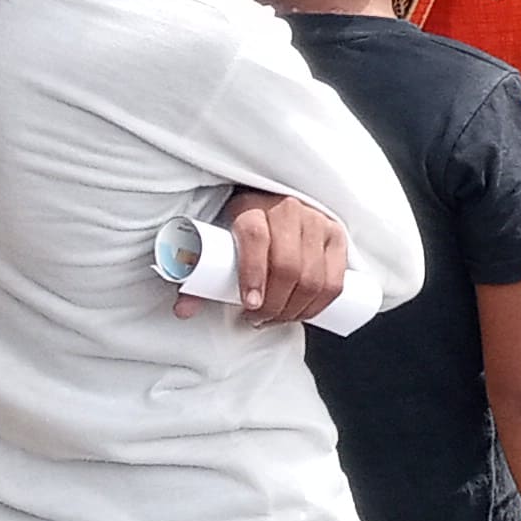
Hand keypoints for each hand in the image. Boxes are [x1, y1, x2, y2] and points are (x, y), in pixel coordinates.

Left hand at [214, 188, 346, 324]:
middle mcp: (289, 210)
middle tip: (258, 318)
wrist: (273, 201)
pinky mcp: (336, 235)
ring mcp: (317, 222)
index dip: (253, 274)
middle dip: (274, 303)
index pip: (255, 238)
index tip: (248, 304)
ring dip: (294, 309)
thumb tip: (183, 310)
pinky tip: (301, 313)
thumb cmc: (242, 227)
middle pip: (288, 265)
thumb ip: (201, 276)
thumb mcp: (219, 241)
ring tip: (276, 318)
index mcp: (253, 206)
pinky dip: (318, 305)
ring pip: (313, 277)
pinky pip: (335, 281)